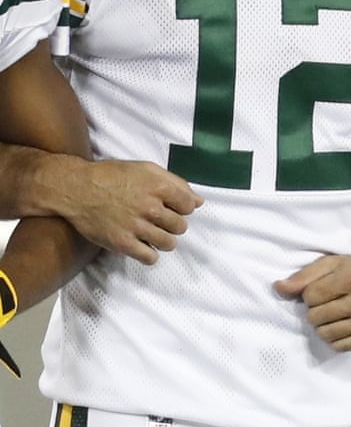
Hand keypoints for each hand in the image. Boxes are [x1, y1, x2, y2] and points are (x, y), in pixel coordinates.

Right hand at [52, 157, 202, 263]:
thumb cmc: (111, 176)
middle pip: (180, 226)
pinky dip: (150, 254)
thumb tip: (198, 201)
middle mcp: (150, 207)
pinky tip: (143, 244)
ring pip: (169, 243)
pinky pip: (149, 257)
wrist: (76, 188)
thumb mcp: (146, 169)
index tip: (172, 207)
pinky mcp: (122, 243)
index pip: (189, 206)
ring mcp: (136, 226)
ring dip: (164, 239)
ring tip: (153, 232)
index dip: (183, 207)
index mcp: (159, 187)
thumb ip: (175, 183)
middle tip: (160, 220)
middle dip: (173, 224)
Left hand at [274, 233, 350, 350]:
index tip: (322, 290)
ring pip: (326, 334)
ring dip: (324, 326)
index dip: (311, 294)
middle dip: (316, 311)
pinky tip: (344, 325)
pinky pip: (340, 346)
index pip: (310, 296)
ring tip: (334, 315)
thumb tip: (279, 288)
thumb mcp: (333, 263)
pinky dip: (336, 338)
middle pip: (316, 318)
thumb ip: (304, 275)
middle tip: (328, 303)